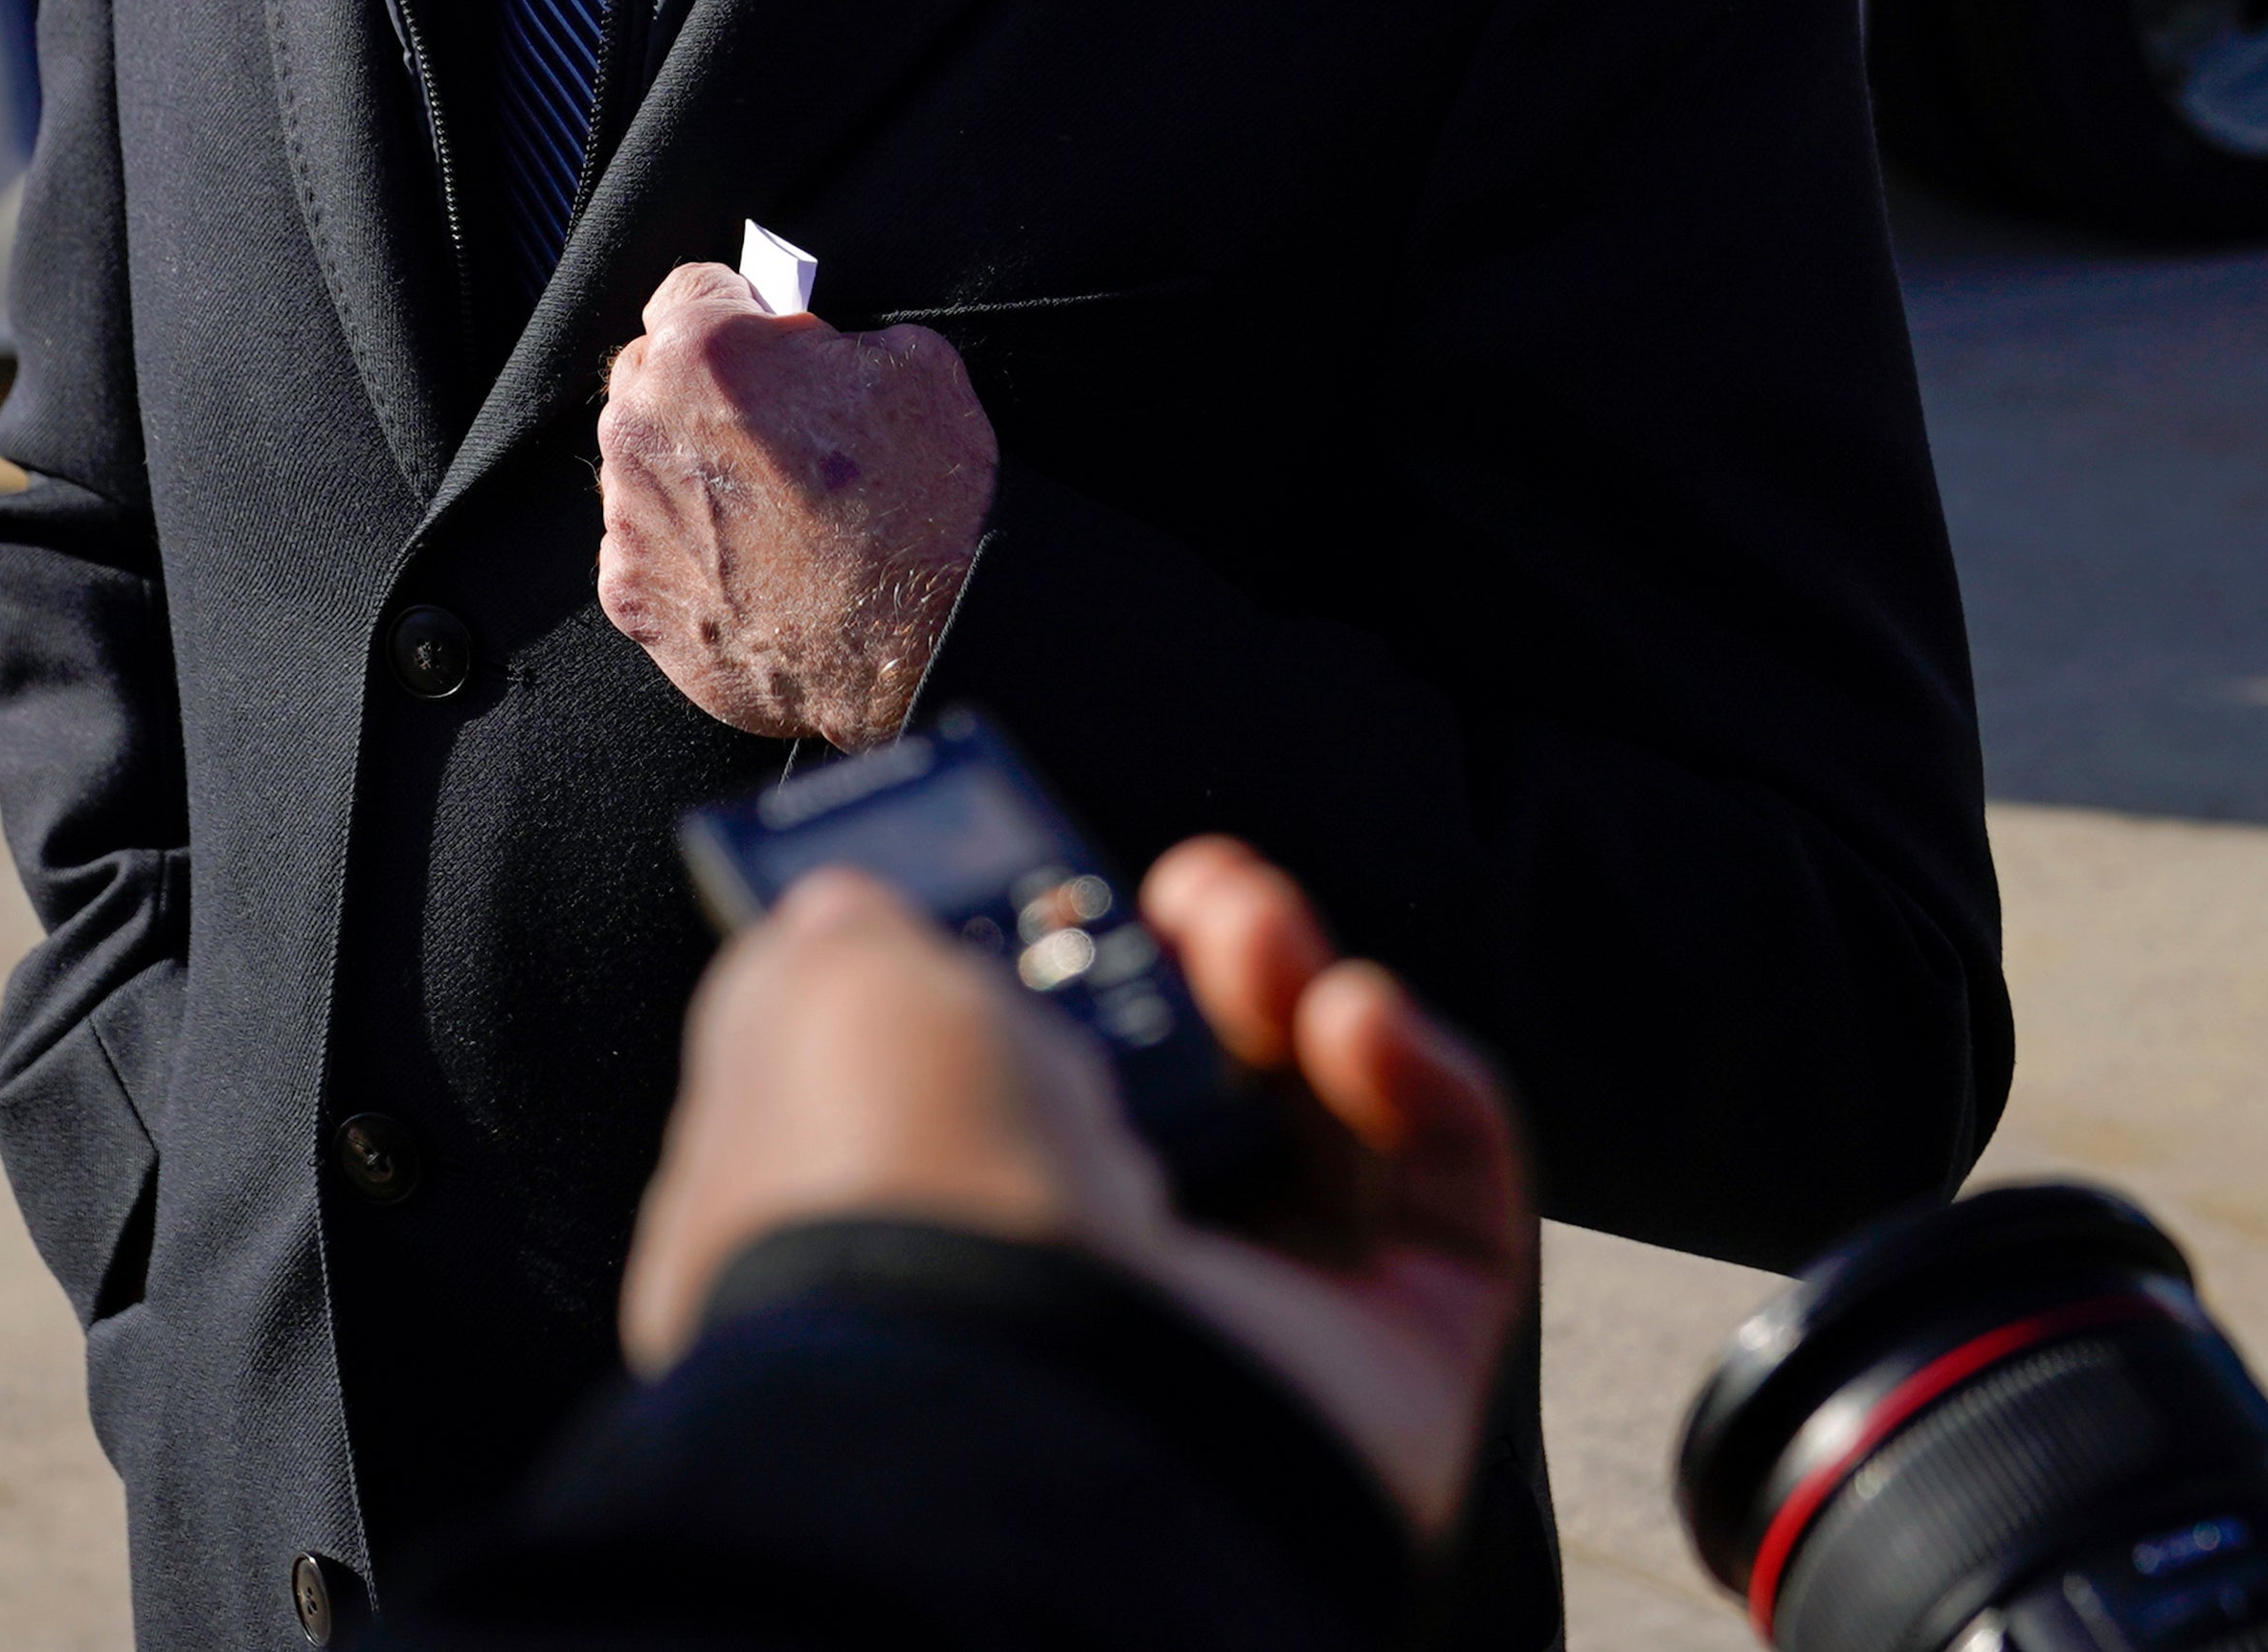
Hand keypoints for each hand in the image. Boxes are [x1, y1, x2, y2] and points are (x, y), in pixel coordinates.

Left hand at [595, 263, 995, 749]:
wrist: (920, 640)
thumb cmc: (921, 505)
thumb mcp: (914, 364)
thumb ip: (838, 338)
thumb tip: (813, 349)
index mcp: (703, 350)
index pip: (689, 290)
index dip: (738, 310)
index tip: (761, 335)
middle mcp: (642, 424)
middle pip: (651, 377)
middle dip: (703, 392)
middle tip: (772, 431)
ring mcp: (627, 516)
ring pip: (642, 467)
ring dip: (689, 474)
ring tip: (767, 513)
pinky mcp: (628, 594)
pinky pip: (642, 550)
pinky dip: (685, 555)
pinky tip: (749, 571)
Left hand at [621, 840, 1528, 1541]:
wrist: (1018, 1390)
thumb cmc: (893, 1191)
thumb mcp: (818, 999)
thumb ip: (841, 940)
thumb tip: (855, 909)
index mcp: (918, 1236)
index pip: (1006, 1096)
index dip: (1050, 969)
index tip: (1057, 877)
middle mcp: (1080, 1301)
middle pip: (1184, 1102)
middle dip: (1202, 959)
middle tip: (1199, 891)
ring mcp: (1243, 1345)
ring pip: (1321, 1137)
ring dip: (1304, 992)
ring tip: (1264, 934)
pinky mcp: (1394, 1374)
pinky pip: (1449, 1200)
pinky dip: (1428, 1085)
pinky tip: (1357, 1022)